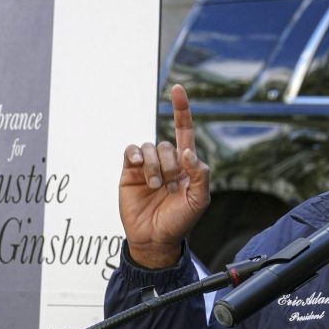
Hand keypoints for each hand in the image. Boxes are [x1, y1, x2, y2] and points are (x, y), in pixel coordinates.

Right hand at [119, 84, 209, 267]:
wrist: (153, 240)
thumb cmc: (179, 222)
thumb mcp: (199, 200)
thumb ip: (200, 174)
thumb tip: (187, 152)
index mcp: (185, 165)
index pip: (184, 130)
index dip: (181, 110)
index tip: (177, 89)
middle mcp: (166, 162)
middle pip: (166, 144)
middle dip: (169, 165)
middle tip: (168, 187)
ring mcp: (147, 166)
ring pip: (149, 147)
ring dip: (153, 167)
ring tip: (154, 187)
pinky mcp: (129, 171)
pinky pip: (131, 150)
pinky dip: (135, 155)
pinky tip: (137, 167)